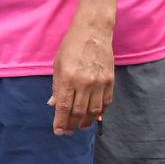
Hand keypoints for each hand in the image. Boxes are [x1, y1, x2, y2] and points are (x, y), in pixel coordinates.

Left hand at [49, 12, 113, 133]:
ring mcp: (99, 82)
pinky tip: (93, 117)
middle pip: (78, 112)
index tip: (58, 131)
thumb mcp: (57, 65)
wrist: (93, 32)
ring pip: (93, 110)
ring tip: (79, 127)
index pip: (64, 107)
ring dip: (86, 122)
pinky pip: (106, 102)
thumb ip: (57, 86)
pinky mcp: (110, 80)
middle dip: (71, 125)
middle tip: (67, 132)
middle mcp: (85, 82)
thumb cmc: (71, 47)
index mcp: (68, 78)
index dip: (61, 122)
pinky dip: (100, 112)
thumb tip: (54, 105)